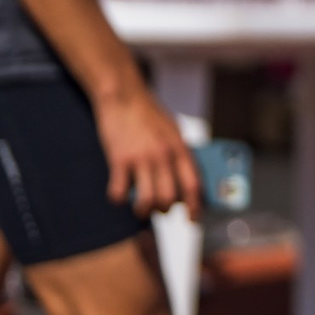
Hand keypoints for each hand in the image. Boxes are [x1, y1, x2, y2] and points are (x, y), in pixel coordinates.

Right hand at [91, 81, 199, 214]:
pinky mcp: (119, 159)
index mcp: (181, 149)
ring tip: (140, 209)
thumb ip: (180, 153)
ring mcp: (141, 158)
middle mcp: (164, 156)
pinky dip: (119, 199)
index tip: (192, 219)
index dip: (195, 207)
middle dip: (165, 211)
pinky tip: (119, 194)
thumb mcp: (174, 130)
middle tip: (160, 211)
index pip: (193, 185)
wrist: (123, 95)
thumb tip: (186, 178)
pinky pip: (119, 191)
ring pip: (147, 200)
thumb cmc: (150, 114)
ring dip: (143, 211)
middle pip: (170, 198)